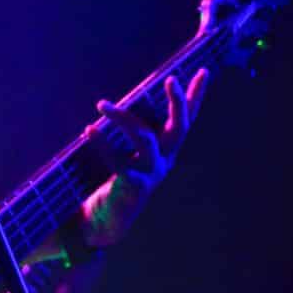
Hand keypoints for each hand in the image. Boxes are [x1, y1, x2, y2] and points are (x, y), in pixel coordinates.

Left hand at [82, 69, 208, 247]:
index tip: (203, 71)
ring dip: (122, 118)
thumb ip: (136, 131)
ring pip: (144, 138)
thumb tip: (128, 100)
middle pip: (180, 127)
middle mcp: (165, 159)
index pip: (186, 119)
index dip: (195, 97)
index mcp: (167, 150)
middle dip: (178, 103)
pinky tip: (89, 129)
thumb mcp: (132, 154)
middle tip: (171, 80)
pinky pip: (118, 160)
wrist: (109, 220)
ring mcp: (151, 173)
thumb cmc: (119, 179)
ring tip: (101, 104)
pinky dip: (103, 143)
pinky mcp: (133, 185)